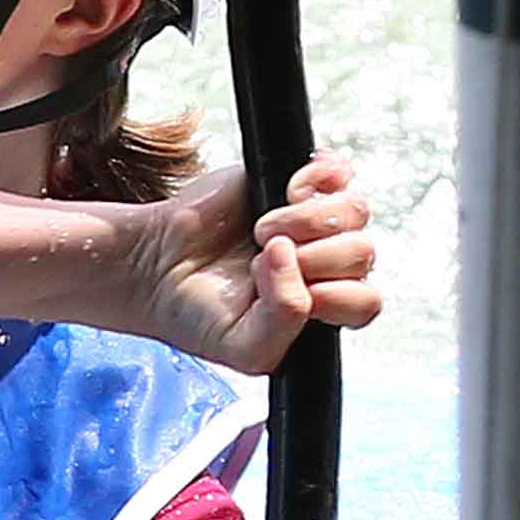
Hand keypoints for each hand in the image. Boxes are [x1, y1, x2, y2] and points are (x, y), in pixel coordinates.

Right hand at [125, 151, 381, 374]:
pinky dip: (311, 181)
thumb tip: (290, 257)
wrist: (154, 264)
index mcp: (320, 307)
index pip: (366, 301)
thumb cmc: (198, 310)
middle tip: (264, 260)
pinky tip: (280, 196)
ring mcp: (314, 222)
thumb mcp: (244, 347)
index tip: (295, 295)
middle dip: (312, 260)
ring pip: (355, 213)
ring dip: (305, 221)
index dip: (335, 296)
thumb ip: (284, 322)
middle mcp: (325, 263)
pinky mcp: (299, 182)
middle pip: (362, 254)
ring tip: (262, 232)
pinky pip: (336, 171)